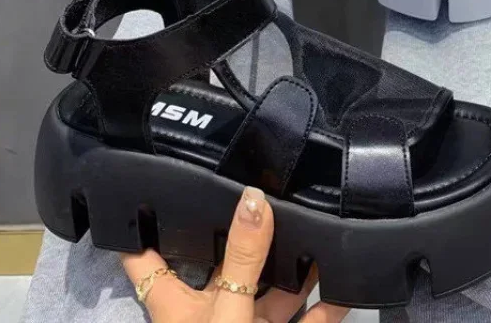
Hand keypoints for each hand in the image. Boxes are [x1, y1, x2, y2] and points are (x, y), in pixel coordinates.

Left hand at [121, 186, 348, 322]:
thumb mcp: (226, 314)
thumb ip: (243, 258)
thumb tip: (252, 194)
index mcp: (178, 306)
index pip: (147, 259)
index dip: (143, 224)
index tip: (149, 182)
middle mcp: (212, 313)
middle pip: (229, 263)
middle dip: (254, 232)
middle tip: (274, 188)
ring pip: (273, 290)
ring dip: (297, 265)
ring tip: (319, 222)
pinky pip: (306, 321)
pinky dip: (326, 305)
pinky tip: (347, 281)